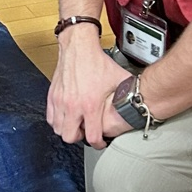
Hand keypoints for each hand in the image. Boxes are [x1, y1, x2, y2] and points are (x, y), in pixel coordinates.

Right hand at [46, 27, 128, 148]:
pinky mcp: (53, 95)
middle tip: (86, 131)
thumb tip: (141, 102)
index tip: (100, 142)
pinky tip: (66, 115)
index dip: (98, 144)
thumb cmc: (96, 62)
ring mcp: (60, 100)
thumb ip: (128, 94)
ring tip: (77, 123)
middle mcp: (72, 105)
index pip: (91, 137)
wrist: (79, 46)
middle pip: (69, 137)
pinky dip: (57, 120)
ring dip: (67, 129)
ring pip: (57, 128)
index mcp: (90, 104)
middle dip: (79, 138)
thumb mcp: (118, 79)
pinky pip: (50, 116)